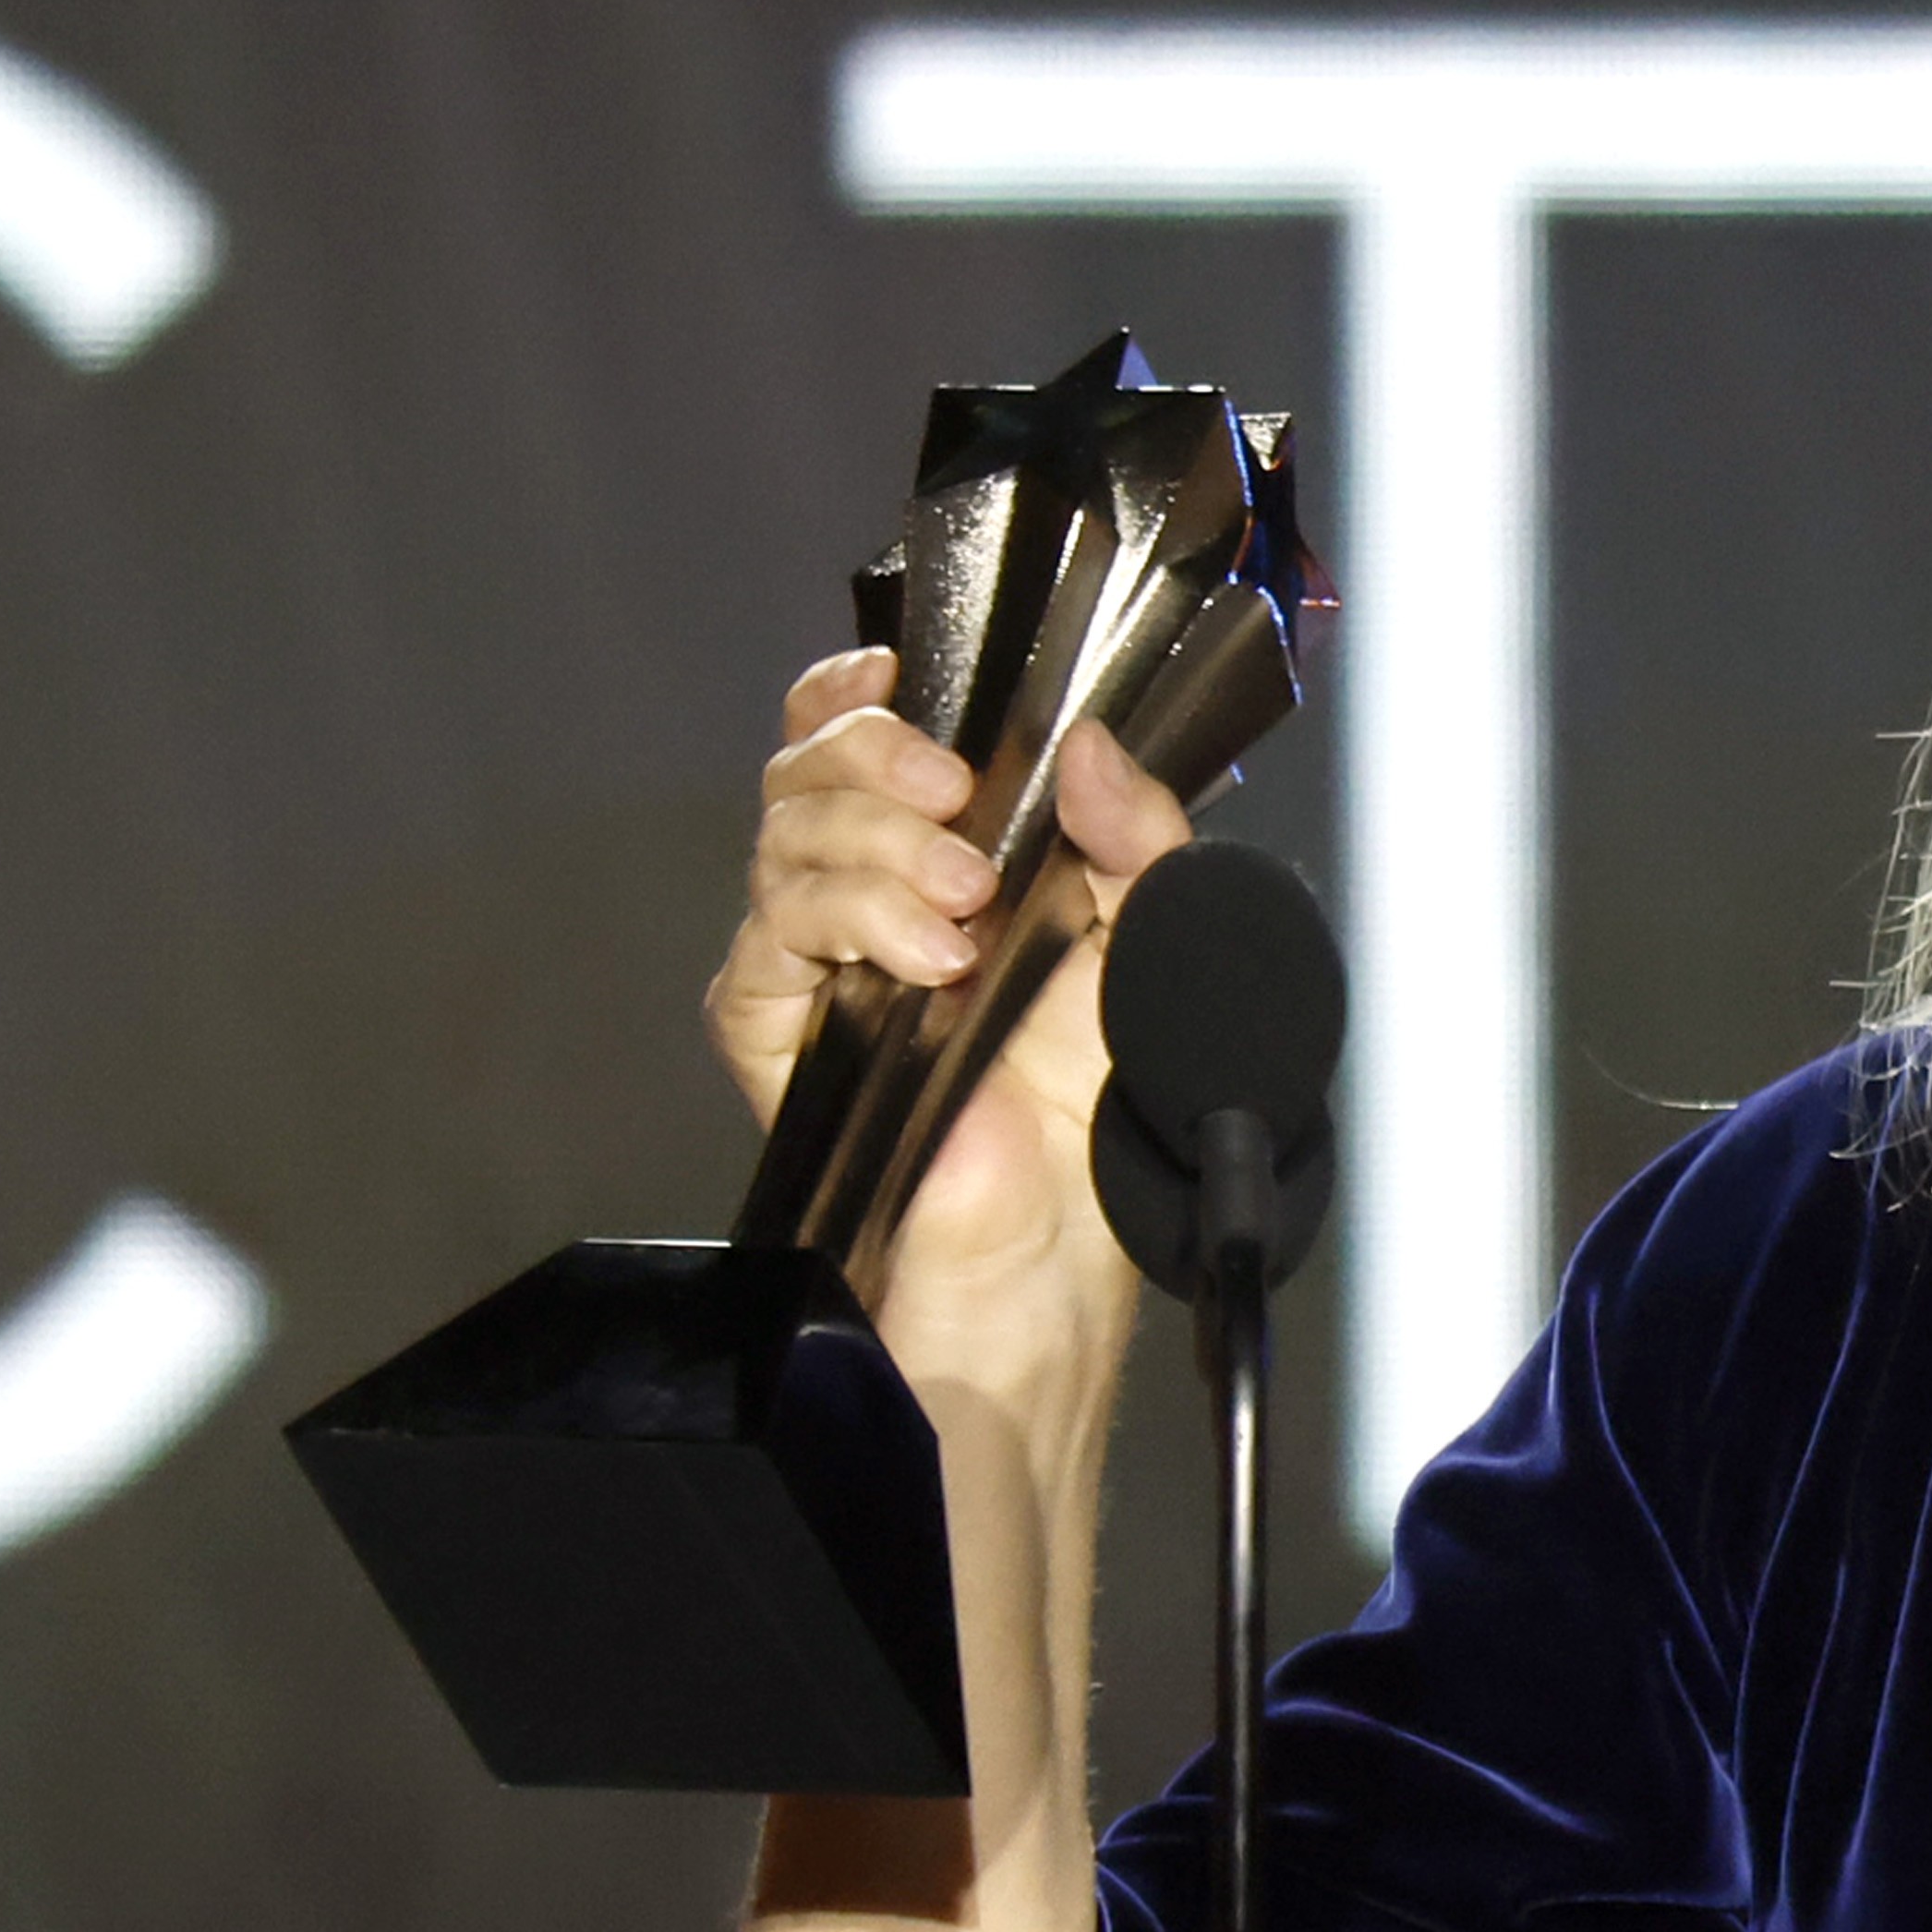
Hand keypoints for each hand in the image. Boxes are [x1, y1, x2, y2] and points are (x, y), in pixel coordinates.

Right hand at [706, 646, 1196, 1413]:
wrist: (1070, 1256)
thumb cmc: (1117, 1118)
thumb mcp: (1167, 950)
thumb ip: (1145, 836)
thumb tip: (1089, 745)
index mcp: (963, 863)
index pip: (866, 745)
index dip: (860, 696)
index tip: (900, 676)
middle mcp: (880, 903)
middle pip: (809, 773)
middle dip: (876, 761)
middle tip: (957, 802)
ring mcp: (825, 972)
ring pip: (785, 843)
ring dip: (875, 849)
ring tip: (964, 915)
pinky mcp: (787, 1041)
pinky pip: (764, 948)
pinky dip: (845, 926)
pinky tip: (924, 965)